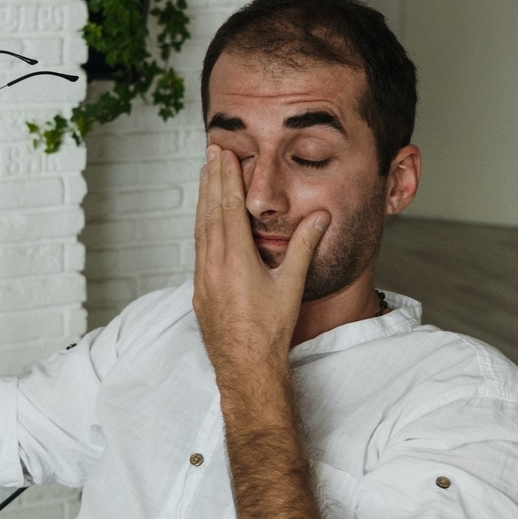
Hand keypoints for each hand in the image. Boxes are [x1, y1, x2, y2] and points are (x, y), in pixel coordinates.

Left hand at [193, 146, 328, 383]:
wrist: (245, 366)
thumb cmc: (270, 330)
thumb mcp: (291, 285)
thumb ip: (304, 247)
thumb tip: (320, 216)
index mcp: (235, 260)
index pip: (228, 208)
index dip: (226, 178)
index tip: (224, 154)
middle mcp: (213, 266)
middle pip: (209, 212)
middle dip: (212, 180)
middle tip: (211, 152)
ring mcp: (202, 278)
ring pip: (200, 230)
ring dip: (203, 200)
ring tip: (205, 176)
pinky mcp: (199, 290)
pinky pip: (198, 249)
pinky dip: (201, 226)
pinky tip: (204, 220)